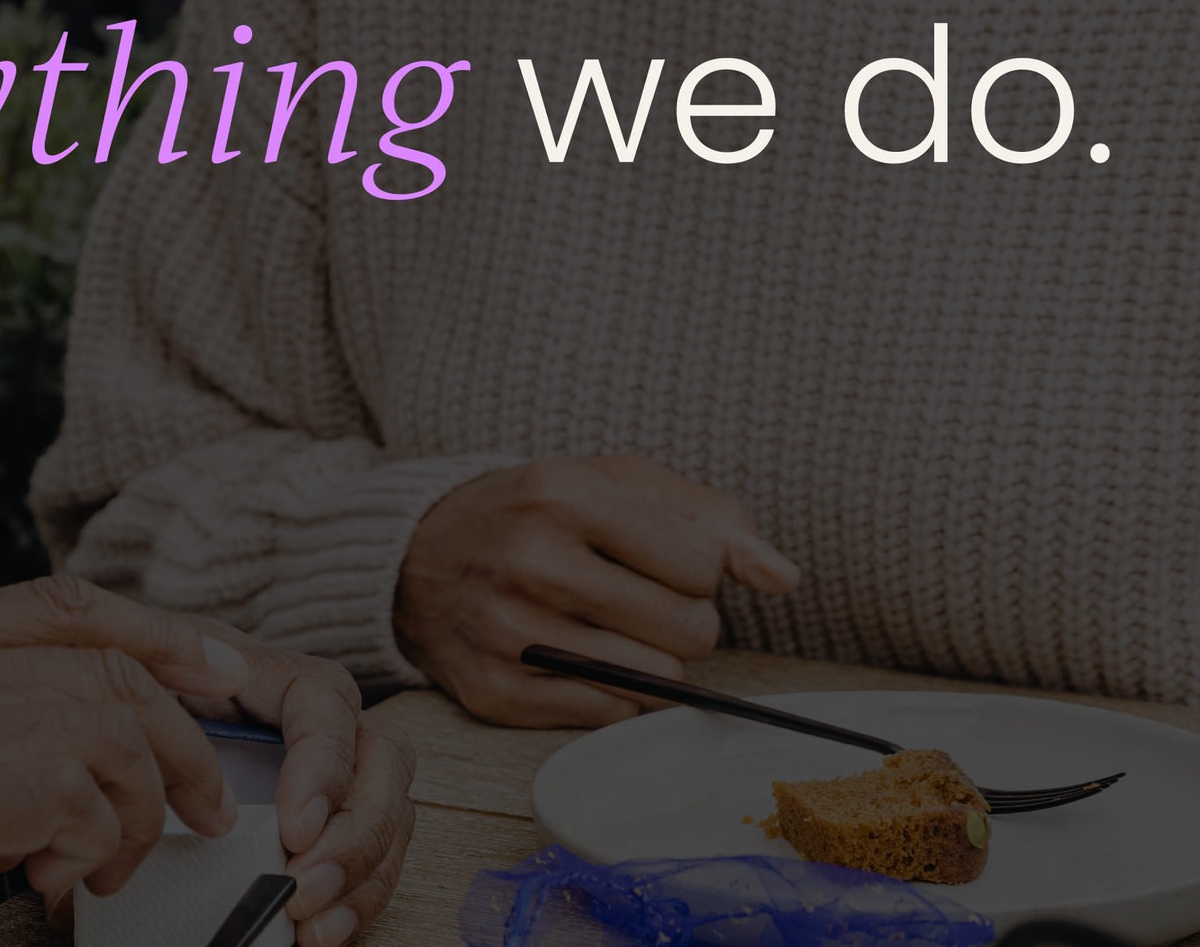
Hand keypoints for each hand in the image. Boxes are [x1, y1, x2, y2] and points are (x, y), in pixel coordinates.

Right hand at [0, 575, 252, 946]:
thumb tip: (17, 769)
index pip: (63, 603)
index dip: (155, 629)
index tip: (213, 664)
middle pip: (107, 664)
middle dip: (179, 731)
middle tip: (202, 802)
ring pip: (108, 726)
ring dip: (134, 806)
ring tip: (107, 866)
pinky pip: (75, 793)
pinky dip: (89, 839)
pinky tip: (60, 878)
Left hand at [116, 614, 416, 946]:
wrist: (146, 730)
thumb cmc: (149, 701)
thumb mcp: (144, 677)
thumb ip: (158, 678)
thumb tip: (193, 689)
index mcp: (281, 676)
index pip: (327, 700)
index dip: (324, 765)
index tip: (294, 827)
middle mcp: (327, 720)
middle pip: (384, 758)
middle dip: (355, 832)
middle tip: (302, 883)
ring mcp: (342, 773)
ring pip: (392, 812)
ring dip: (361, 873)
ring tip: (308, 915)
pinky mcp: (338, 823)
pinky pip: (377, 858)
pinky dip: (358, 900)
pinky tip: (322, 929)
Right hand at [392, 451, 799, 726]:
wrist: (415, 554)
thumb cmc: (535, 511)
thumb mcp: (616, 482)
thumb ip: (710, 518)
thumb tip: (784, 577)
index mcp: (564, 494)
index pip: (702, 565)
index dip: (695, 568)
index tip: (658, 558)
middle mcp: (532, 563)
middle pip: (688, 632)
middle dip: (680, 619)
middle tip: (634, 597)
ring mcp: (508, 634)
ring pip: (656, 682)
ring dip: (648, 659)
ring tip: (604, 625)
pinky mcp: (493, 692)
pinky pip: (608, 716)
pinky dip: (608, 693)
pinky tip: (574, 654)